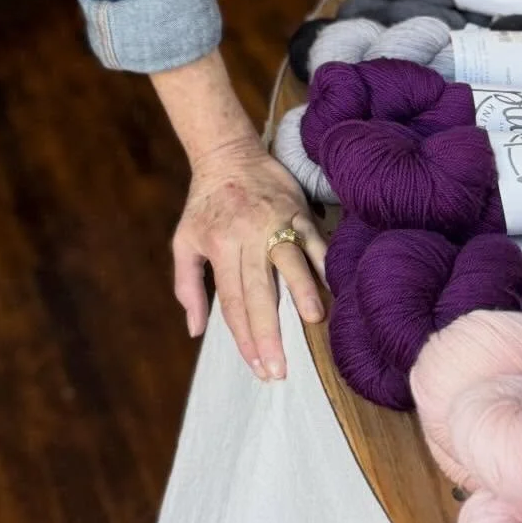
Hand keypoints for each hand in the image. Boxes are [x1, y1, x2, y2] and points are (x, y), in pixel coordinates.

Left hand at [171, 135, 326, 382]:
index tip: (258, 368)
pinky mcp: (298, 210)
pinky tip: (337, 285)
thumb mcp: (184, 241)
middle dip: (269, 333)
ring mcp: (275, 222)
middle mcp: (247, 236)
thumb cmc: (204, 204)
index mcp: (219, 246)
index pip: (233, 301)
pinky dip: (325, 262)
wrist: (227, 154)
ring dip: (302, 290)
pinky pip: (315, 239)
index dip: (244, 337)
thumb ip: (187, 285)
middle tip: (280, 369)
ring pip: (290, 261)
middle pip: (259, 291)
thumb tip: (195, 330)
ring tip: (313, 320)